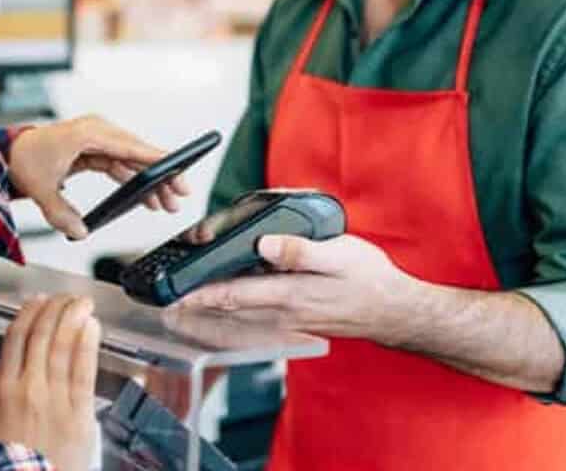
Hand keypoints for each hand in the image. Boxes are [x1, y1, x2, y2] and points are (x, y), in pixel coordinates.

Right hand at [0, 295, 101, 470]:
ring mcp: (53, 397)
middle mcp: (27, 387)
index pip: (15, 337)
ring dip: (72, 319)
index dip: (29, 313)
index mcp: (3, 387)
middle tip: (65, 296)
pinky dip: (87, 345)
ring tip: (81, 303)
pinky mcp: (77, 412)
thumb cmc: (9, 459)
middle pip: (40, 335)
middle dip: (55, 310)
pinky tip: (92, 328)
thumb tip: (2, 369)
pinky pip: (82, 371)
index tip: (38, 301)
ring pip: (61, 347)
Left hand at [9, 116, 190, 239]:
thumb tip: (80, 231)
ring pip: (132, 161)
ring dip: (149, 181)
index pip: (128, 147)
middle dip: (160, 175)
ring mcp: (97, 139)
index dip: (154, 159)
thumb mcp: (40, 188)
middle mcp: (96, 131)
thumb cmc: (23, 159)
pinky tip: (147, 198)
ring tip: (166, 204)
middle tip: (180, 194)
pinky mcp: (96, 149)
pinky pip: (121, 165)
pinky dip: (134, 181)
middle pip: (136, 153)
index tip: (176, 167)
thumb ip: (60, 213)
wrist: (8, 152)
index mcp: (86, 133)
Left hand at [175, 234, 422, 344]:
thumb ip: (299, 251)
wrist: (395, 312)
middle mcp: (283, 311)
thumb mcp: (338, 256)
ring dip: (215, 305)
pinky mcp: (299, 318)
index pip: (232, 295)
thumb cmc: (370, 282)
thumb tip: (263, 246)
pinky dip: (239, 306)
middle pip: (230, 307)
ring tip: (189, 298)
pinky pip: (258, 313)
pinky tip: (232, 298)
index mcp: (288, 294)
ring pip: (242, 312)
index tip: (173, 298)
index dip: (199, 295)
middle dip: (198, 302)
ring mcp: (290, 318)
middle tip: (169, 299)